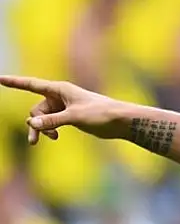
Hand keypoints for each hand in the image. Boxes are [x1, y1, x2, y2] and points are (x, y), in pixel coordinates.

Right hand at [0, 76, 122, 144]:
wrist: (119, 121)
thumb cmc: (100, 114)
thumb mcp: (74, 117)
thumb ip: (52, 121)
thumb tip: (31, 123)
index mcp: (60, 89)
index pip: (32, 84)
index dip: (15, 82)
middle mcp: (60, 96)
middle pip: (36, 109)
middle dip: (34, 124)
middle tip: (35, 141)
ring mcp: (64, 107)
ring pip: (42, 118)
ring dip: (42, 129)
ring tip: (50, 139)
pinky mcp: (69, 116)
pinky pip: (51, 122)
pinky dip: (49, 130)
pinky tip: (55, 137)